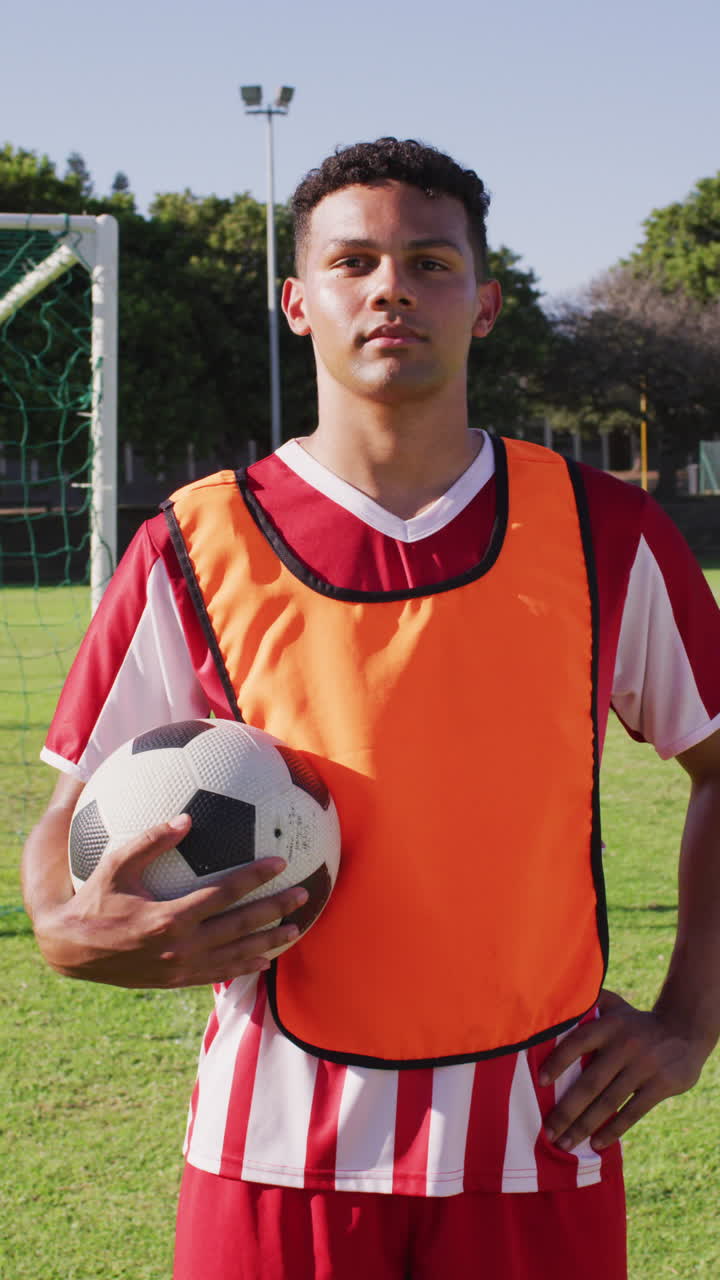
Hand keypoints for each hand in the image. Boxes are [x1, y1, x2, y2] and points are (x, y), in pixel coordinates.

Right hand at [34, 813, 307, 988]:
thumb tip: (185, 818)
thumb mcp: (114, 865)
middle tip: (303, 894)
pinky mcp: (176, 981)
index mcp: (168, 916)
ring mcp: (180, 967)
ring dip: (269, 942)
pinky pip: (218, 974)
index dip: (254, 878)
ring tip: (297, 929)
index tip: (280, 862)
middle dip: (274, 910)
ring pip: (235, 955)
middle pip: (239, 927)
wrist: (70, 950)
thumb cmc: (93, 899)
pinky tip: (265, 960)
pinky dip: (244, 967)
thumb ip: (150, 841)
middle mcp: (180, 946)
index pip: (223, 894)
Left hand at [539, 989, 708, 1151]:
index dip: (558, 1061)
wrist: (685, 1030)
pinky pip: (632, 1112)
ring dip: (584, 1126)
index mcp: (609, 1025)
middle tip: (548, 1132)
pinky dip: (613, 1130)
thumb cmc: (636, 1022)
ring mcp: (644, 1067)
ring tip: (565, 1144)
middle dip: (566, 1110)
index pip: (578, 1042)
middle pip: (590, 1083)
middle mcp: (625, 1045)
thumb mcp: (615, 1005)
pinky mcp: (661, 1085)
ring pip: (608, 1102)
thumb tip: (551, 1000)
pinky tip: (596, 1144)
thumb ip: (588, 1002)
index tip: (540, 1082)